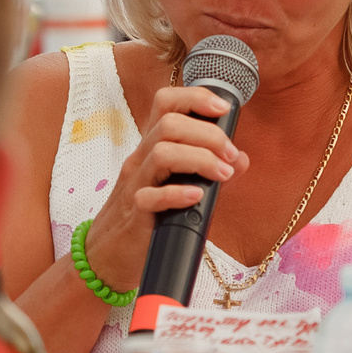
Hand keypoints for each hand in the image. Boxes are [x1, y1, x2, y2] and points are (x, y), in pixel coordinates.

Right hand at [77, 83, 251, 292]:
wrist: (110, 255)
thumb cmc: (149, 217)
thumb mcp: (181, 187)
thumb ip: (211, 172)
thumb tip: (241, 159)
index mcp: (152, 145)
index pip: (166, 102)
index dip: (195, 97)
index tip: (224, 109)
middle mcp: (141, 158)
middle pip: (170, 124)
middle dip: (209, 134)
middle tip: (230, 154)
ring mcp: (136, 184)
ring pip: (162, 153)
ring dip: (200, 159)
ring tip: (222, 175)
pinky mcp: (134, 213)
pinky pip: (150, 196)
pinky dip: (178, 193)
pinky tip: (198, 196)